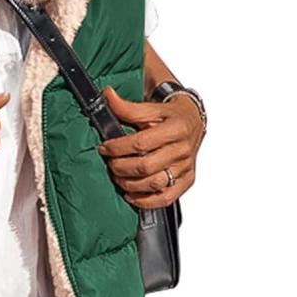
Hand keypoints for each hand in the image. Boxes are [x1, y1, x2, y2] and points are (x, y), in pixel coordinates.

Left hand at [96, 85, 204, 208]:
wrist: (192, 121)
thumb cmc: (170, 115)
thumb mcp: (150, 108)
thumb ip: (127, 107)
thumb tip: (106, 96)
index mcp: (176, 128)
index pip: (141, 143)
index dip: (118, 148)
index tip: (104, 148)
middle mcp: (183, 149)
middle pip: (146, 166)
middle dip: (121, 167)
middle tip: (110, 163)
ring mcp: (186, 167)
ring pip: (154, 184)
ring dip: (129, 184)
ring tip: (117, 176)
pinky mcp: (187, 180)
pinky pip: (166, 198)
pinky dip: (145, 201)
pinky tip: (131, 194)